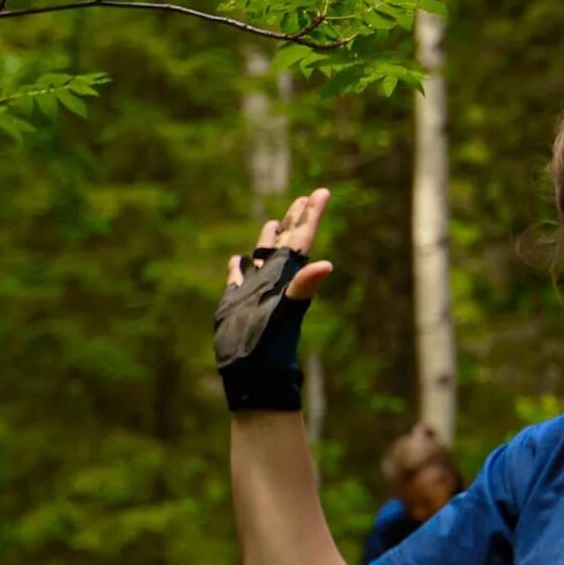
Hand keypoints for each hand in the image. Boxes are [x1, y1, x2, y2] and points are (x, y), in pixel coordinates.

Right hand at [216, 188, 336, 412]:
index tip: (323, 191)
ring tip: (274, 221)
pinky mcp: (236, 302)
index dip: (312, 215)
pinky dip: (238, 267)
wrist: (251, 373)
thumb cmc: (269, 344)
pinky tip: (237, 260)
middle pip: (287, 242)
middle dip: (295, 219)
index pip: (303, 239)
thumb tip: (327, 264)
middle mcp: (274, 279)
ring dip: (269, 238)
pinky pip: (238, 278)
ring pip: (263, 256)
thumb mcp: (287, 311)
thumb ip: (304, 286)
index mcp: (288, 276)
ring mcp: (255, 290)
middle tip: (304, 197)